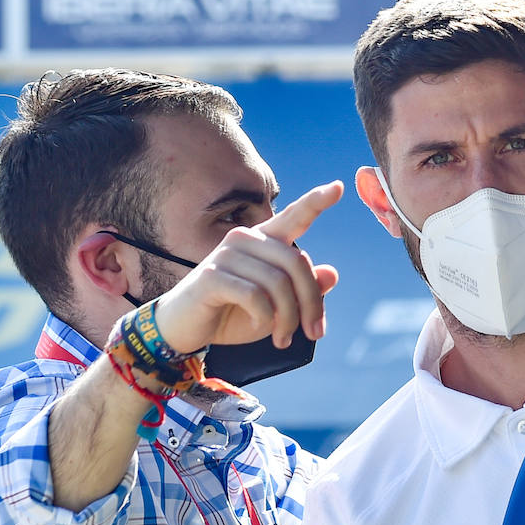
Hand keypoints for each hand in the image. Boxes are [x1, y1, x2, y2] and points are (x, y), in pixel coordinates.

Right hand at [153, 181, 343, 354]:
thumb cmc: (234, 313)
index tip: (338, 186)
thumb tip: (332, 273)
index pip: (294, 216)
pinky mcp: (211, 275)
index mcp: (264, 241)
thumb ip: (303, 290)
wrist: (186, 329)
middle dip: (312, 304)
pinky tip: (259, 327)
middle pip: (298, 263)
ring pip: (279, 283)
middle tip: (314, 334)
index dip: (316, 201)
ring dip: (289, 318)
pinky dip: (265, 318)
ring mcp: (227, 254)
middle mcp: (246, 239)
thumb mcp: (277, 306)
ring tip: (284, 338)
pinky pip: (256, 296)